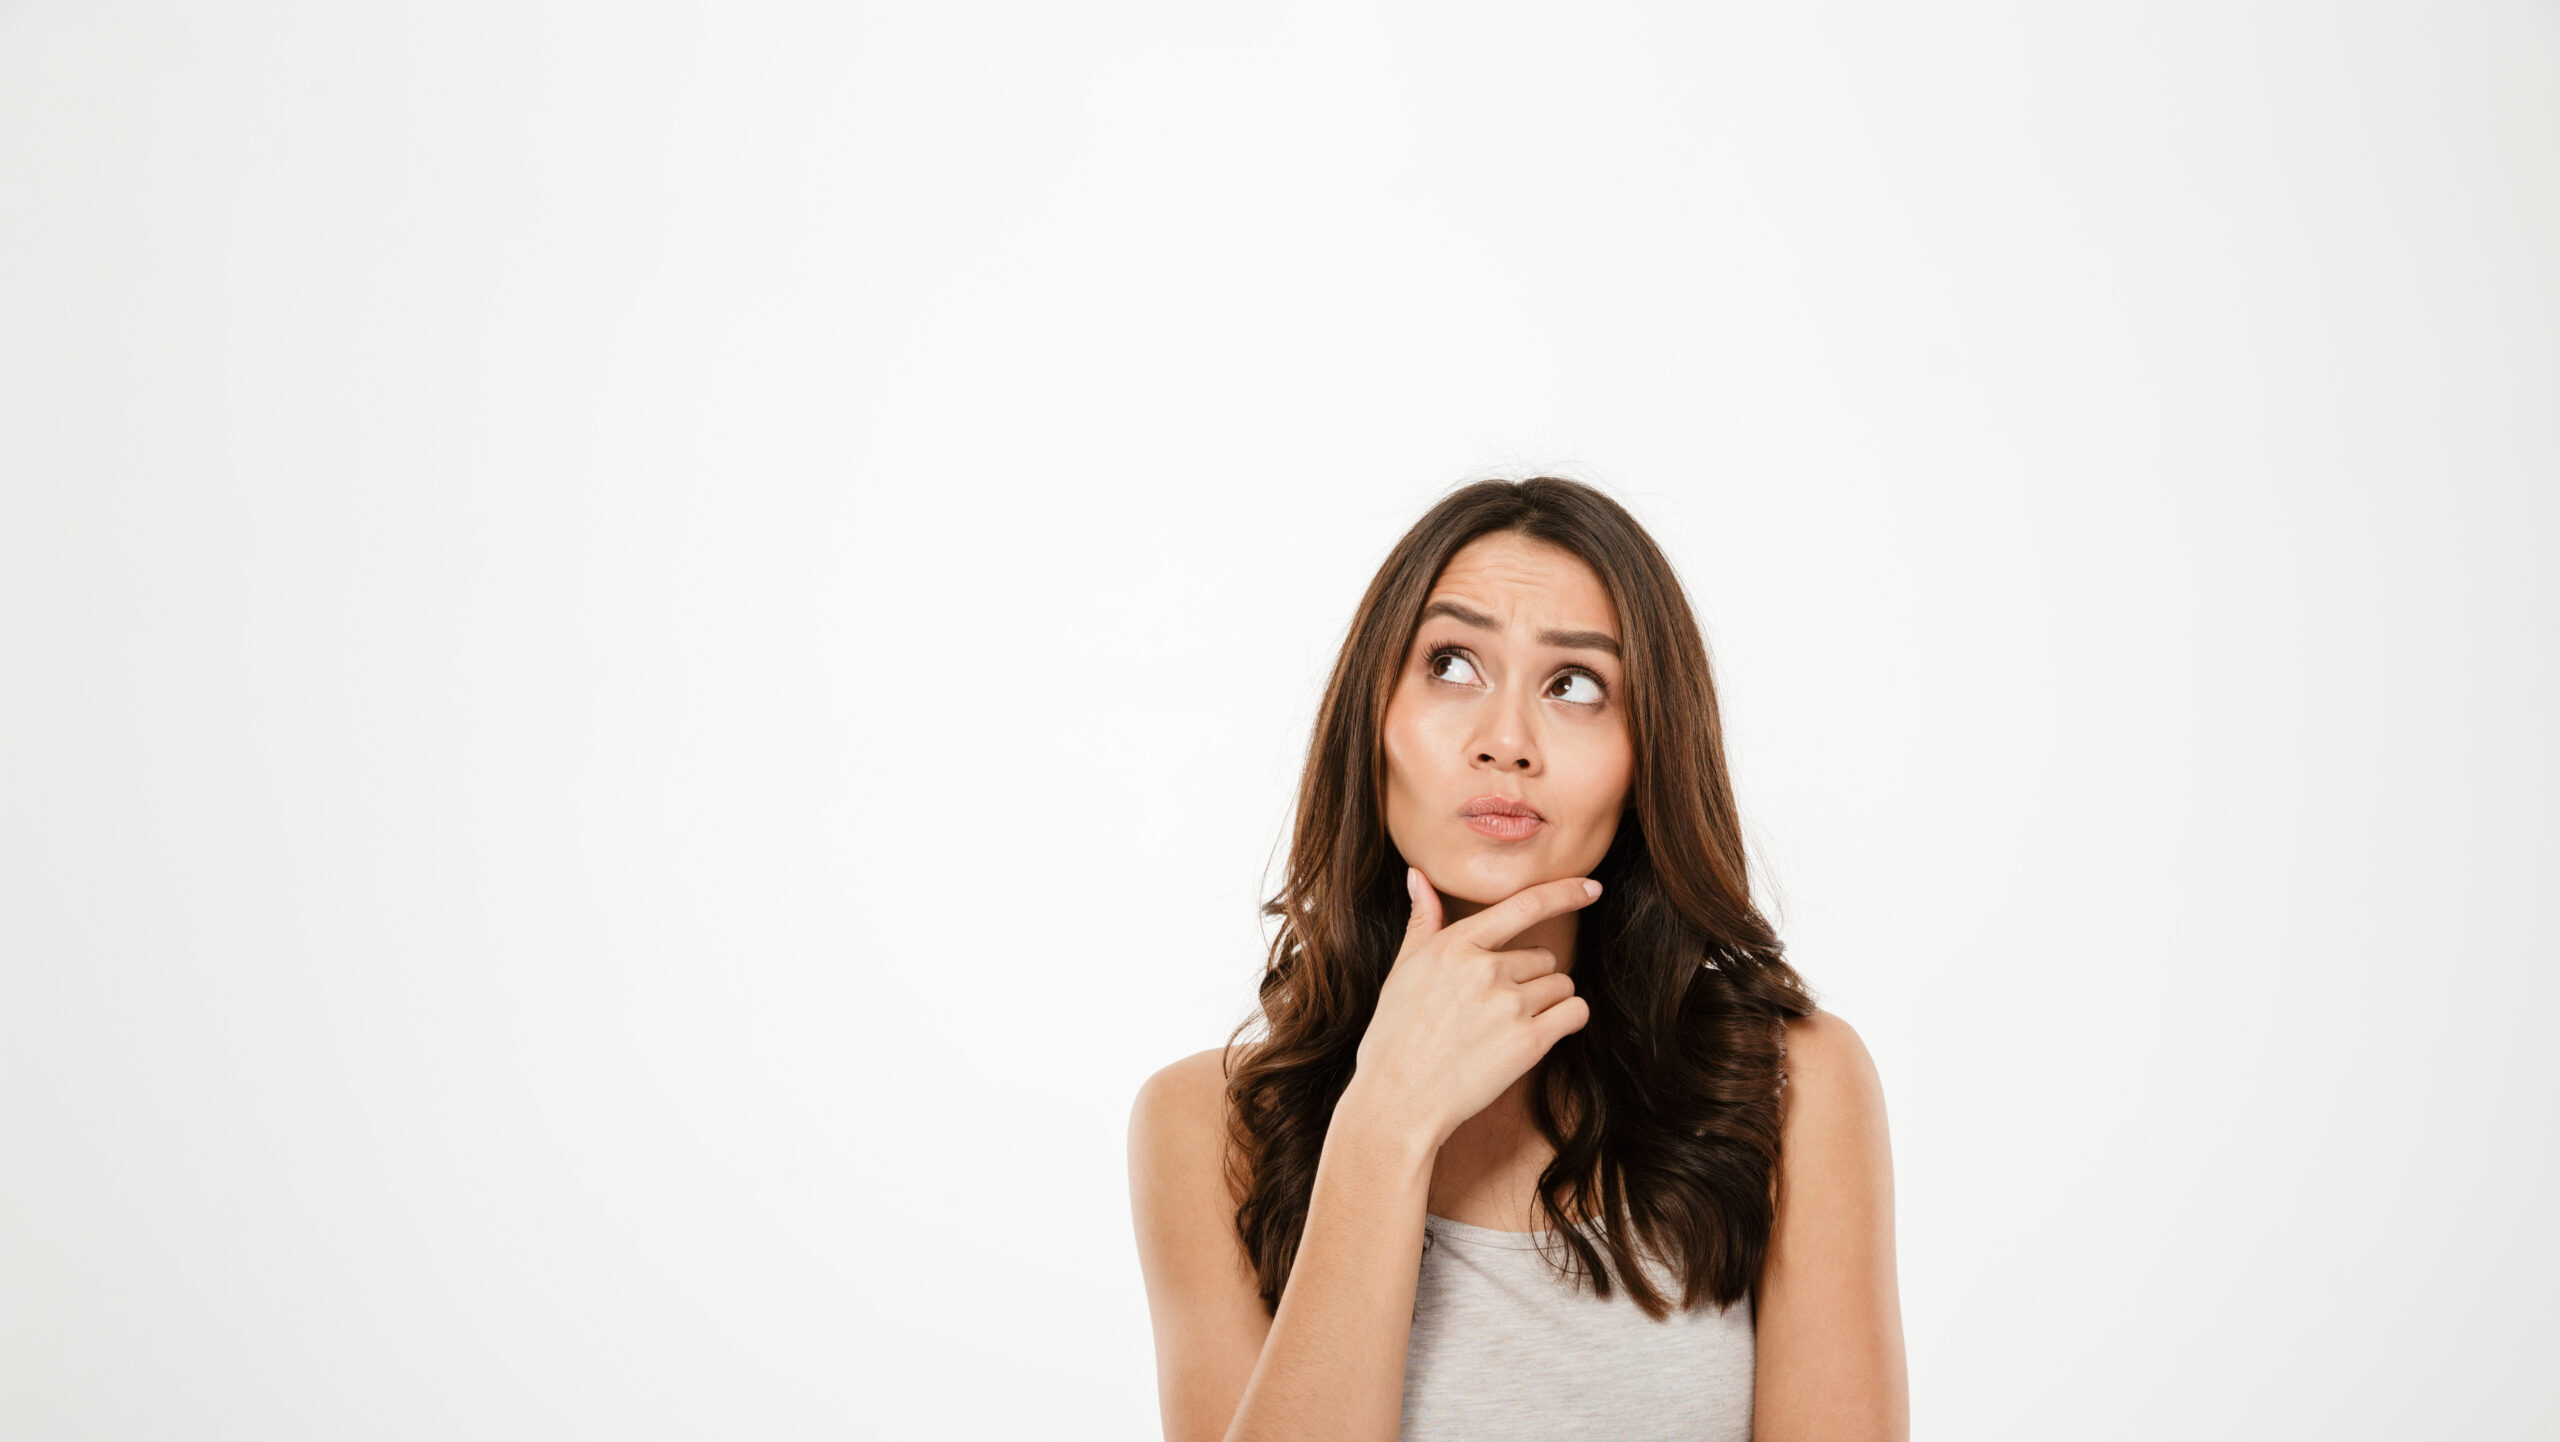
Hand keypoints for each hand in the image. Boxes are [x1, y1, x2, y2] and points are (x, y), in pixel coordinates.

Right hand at [1347, 867, 1598, 1148]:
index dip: (1564, 892)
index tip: (1592, 887)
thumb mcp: (1403, 969)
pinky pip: (1574, 1013)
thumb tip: (1418, 874)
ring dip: (1547, 1002)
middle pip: (1544, 956)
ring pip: (1561, 985)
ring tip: (1507, 1027)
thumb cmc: (1395, 1035)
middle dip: (1530, 978)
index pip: (1523, 906)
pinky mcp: (1529, 1042)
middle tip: (1494, 1008)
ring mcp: (1509, 1005)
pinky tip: (1539, 1034)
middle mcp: (1485, 969)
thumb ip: (1422, 920)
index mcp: (1456, 945)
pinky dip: (1567, 1020)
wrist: (1398, 1099)